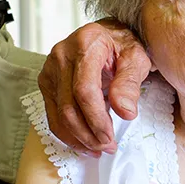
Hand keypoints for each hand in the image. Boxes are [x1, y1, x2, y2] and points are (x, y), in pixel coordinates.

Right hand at [38, 19, 151, 152]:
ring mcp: (50, 69)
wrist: (109, 34)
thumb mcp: (137, 58)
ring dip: (78, 137)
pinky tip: (84, 142)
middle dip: (88, 133)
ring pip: (57, 114)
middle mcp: (61, 55)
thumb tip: (125, 112)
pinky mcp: (47, 81)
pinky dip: (67, 132)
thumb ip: (130, 83)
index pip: (84, 90)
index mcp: (85, 45)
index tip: (110, 137)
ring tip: (98, 148)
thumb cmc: (124, 44)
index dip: (96, 119)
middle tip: (107, 147)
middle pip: (68, 106)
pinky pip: (53, 113)